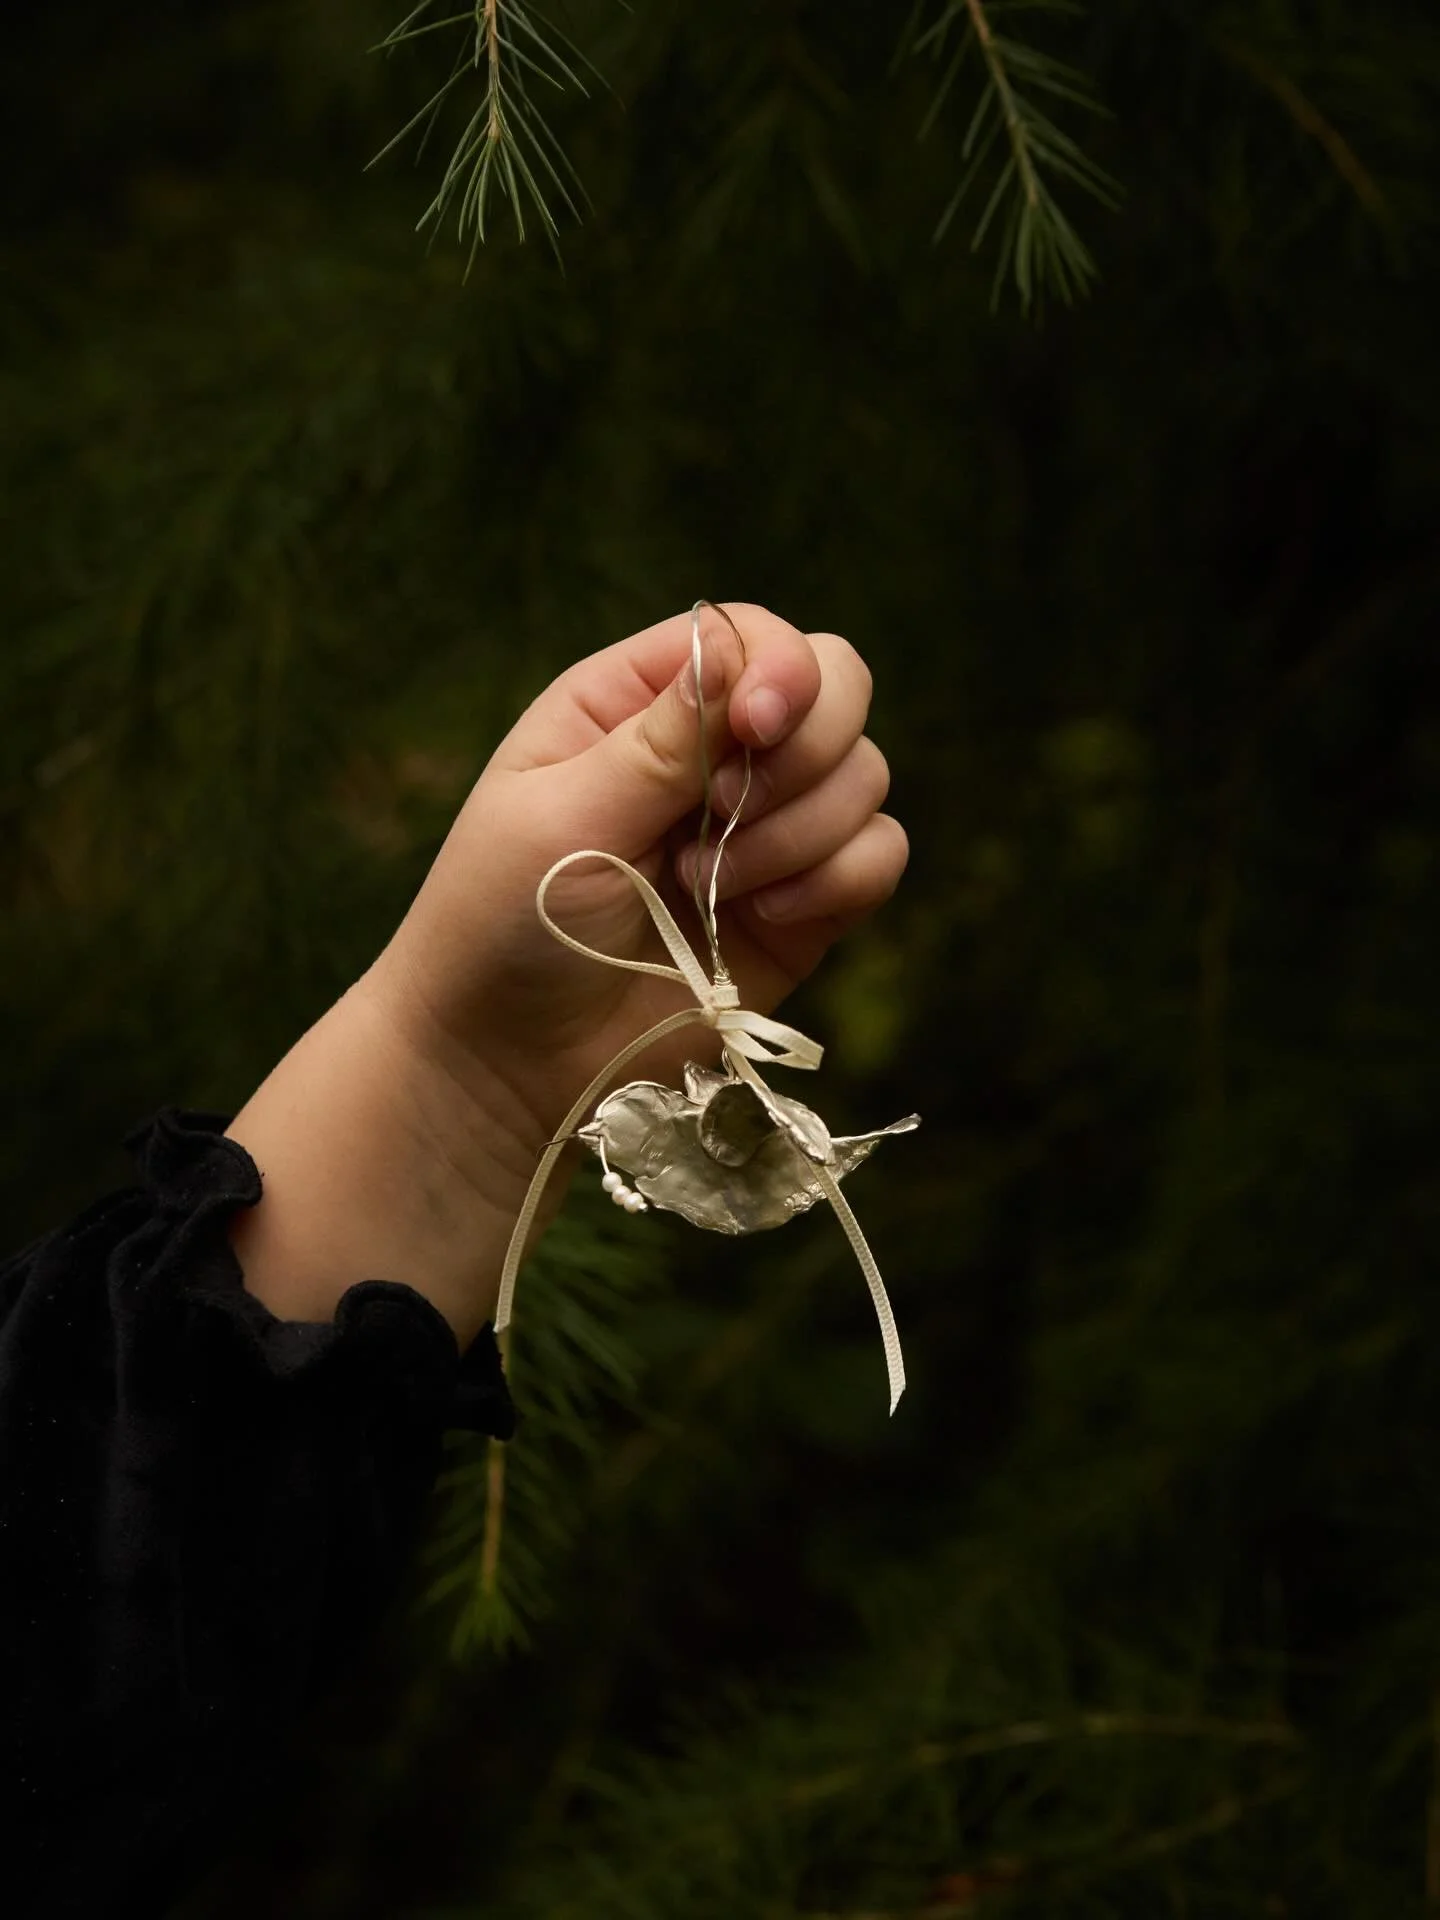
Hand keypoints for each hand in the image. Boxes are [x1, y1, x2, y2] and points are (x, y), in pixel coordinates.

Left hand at [363, 603, 908, 1201]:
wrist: (511, 1061)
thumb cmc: (505, 924)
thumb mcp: (562, 817)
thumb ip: (659, 740)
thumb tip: (738, 651)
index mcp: (639, 702)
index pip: (756, 636)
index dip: (782, 669)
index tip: (755, 730)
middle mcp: (715, 751)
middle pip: (837, 686)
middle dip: (804, 750)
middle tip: (727, 814)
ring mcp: (765, 827)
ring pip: (865, 775)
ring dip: (801, 832)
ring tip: (705, 887)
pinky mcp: (802, 904)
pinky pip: (879, 855)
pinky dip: (839, 881)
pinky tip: (760, 918)